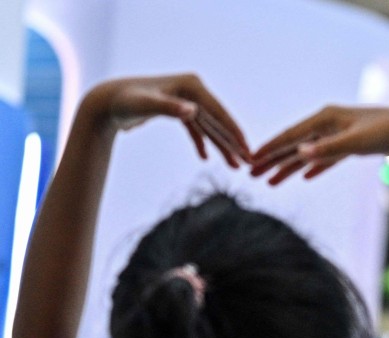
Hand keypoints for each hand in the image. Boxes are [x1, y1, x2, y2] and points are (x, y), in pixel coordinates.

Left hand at [86, 74, 249, 166]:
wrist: (104, 102)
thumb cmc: (124, 102)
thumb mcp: (145, 105)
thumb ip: (169, 108)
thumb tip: (192, 112)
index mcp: (192, 86)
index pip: (219, 112)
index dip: (235, 133)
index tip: (248, 150)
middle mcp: (192, 91)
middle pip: (218, 121)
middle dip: (233, 144)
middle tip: (249, 163)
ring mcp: (185, 100)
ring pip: (209, 128)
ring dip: (222, 147)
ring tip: (236, 166)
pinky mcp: (177, 110)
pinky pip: (195, 129)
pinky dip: (201, 143)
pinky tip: (206, 158)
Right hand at [251, 106, 388, 185]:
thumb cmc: (386, 133)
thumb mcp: (355, 143)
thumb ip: (327, 150)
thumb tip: (300, 154)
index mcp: (325, 118)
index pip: (291, 136)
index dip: (270, 150)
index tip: (251, 161)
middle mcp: (329, 123)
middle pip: (295, 144)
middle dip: (273, 160)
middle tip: (252, 174)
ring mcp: (340, 133)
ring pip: (308, 153)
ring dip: (289, 167)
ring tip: (271, 182)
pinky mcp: (351, 144)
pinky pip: (326, 157)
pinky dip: (314, 166)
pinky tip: (305, 176)